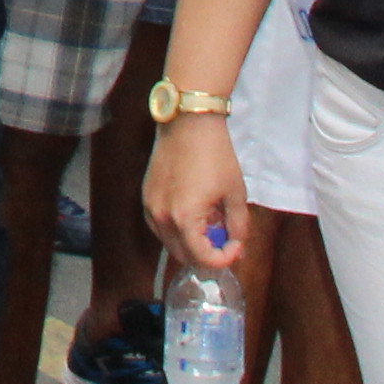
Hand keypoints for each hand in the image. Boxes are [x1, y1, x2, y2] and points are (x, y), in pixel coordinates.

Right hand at [146, 113, 249, 276]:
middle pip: (184, 256)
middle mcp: (162, 218)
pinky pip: (160, 227)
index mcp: (185, 219)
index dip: (224, 259)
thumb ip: (238, 226)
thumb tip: (237, 246)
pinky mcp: (146, 197)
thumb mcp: (235, 193)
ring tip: (210, 225)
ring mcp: (150, 207)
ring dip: (191, 244)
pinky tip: (193, 215)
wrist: (188, 123)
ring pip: (170, 243)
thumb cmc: (215, 156)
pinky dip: (177, 230)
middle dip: (207, 255)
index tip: (236, 247)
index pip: (203, 259)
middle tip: (226, 242)